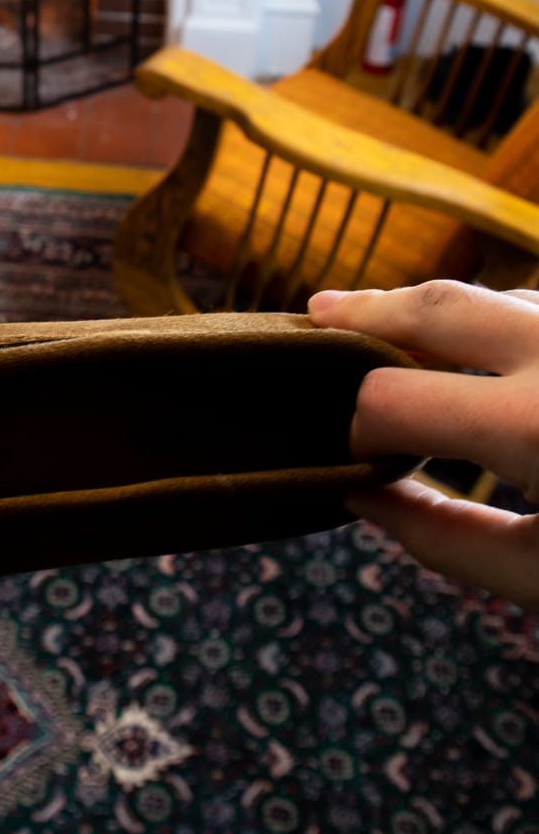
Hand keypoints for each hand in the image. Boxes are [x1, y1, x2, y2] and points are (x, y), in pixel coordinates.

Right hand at [308, 280, 538, 609]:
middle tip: (317, 314)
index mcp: (534, 424)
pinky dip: (496, 318)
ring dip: (439, 311)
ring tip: (390, 330)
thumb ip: (447, 539)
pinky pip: (535, 306)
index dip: (357, 423)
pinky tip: (476, 347)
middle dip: (368, 311)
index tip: (353, 453)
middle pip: (438, 306)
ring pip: (495, 293)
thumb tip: (361, 494)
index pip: (393, 397)